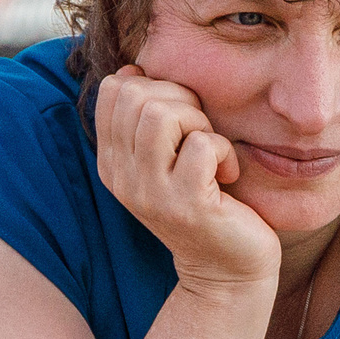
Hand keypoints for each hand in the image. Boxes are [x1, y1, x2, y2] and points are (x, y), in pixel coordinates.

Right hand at [94, 65, 279, 293]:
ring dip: (200, 122)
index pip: (113, 90)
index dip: (155, 87)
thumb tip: (132, 70)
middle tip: (201, 133)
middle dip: (180, 100)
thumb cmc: (206, 202)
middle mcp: (122, 177)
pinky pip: (204, 144)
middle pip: (137, 95)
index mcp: (112, 161)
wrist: (227, 268)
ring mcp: (152, 192)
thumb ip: (147, 119)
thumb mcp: (167, 158)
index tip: (180, 119)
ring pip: (163, 114)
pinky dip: (225, 151)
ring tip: (210, 151)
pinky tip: (227, 176)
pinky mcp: (187, 204)